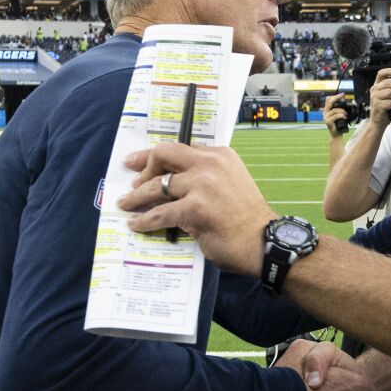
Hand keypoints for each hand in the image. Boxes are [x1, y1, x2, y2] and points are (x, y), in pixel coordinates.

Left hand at [120, 143, 274, 277]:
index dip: (156, 155)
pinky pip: (159, 213)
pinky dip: (144, 220)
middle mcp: (210, 164)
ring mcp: (202, 185)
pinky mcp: (194, 209)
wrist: (264, 242)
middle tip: (131, 181)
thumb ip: (205, 176)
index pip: (179, 148)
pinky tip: (136, 223)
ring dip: (137, 197)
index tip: (139, 160)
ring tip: (126, 203)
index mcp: (219, 155)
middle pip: (164, 155)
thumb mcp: (230, 183)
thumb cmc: (246, 219)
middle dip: (143, 166)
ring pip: (156, 186)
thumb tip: (171, 181)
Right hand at [322, 93, 346, 137]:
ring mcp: (325, 117)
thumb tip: (344, 101)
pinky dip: (341, 115)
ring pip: (334, 110)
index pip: (328, 100)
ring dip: (342, 111)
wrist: (337, 134)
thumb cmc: (339, 124)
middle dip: (336, 98)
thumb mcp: (340, 115)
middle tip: (342, 95)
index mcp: (327, 110)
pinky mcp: (328, 121)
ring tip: (345, 114)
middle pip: (329, 102)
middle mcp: (325, 112)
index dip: (334, 96)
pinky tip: (344, 117)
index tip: (342, 94)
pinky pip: (335, 116)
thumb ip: (340, 109)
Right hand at [368, 67, 390, 127]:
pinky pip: (390, 102)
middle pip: (387, 82)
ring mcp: (374, 97)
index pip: (380, 73)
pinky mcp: (377, 106)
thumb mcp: (386, 96)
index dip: (389, 70)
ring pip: (389, 92)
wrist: (377, 122)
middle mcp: (374, 90)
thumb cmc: (384, 109)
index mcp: (376, 85)